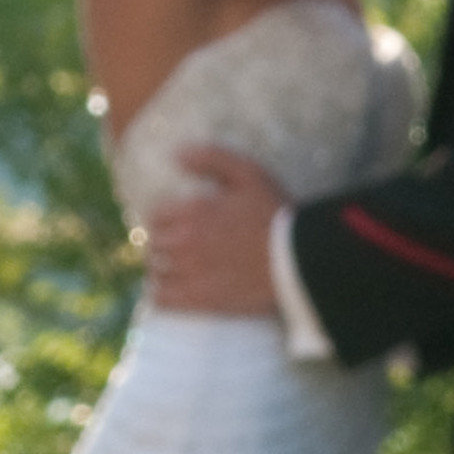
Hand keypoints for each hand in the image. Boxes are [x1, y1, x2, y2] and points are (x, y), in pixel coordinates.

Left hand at [145, 144, 284, 317]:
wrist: (298, 259)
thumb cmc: (275, 214)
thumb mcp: (248, 173)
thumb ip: (211, 158)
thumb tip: (176, 154)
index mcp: (193, 210)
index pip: (155, 216)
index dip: (164, 219)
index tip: (176, 224)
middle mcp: (186, 242)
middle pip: (154, 244)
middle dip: (163, 243)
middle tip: (179, 247)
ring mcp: (191, 273)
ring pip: (156, 271)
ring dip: (163, 268)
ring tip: (178, 269)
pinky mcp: (201, 300)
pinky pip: (163, 299)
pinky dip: (162, 294)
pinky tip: (173, 291)